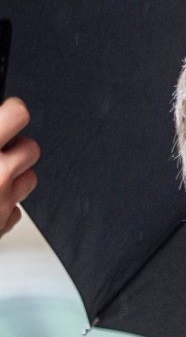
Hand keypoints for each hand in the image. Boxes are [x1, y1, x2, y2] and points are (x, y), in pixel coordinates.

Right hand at [0, 98, 38, 237]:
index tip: (9, 112)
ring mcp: (2, 202)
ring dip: (13, 176)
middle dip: (14, 148)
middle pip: (31, 148)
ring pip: (29, 179)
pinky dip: (3, 203)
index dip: (12, 111)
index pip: (18, 114)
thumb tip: (3, 115)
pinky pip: (15, 207)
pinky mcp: (2, 225)